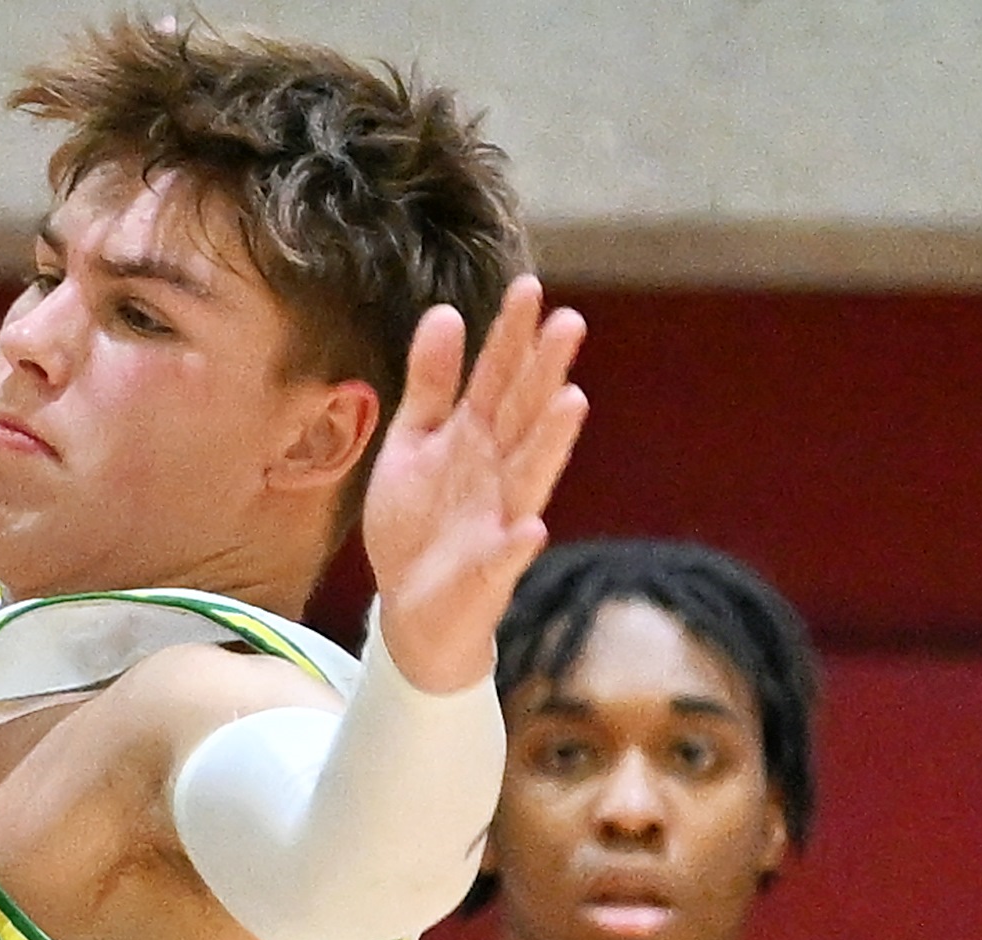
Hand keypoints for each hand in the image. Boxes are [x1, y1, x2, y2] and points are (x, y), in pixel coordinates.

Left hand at [360, 275, 589, 694]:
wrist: (409, 610)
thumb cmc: (418, 524)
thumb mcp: (414, 442)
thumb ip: (431, 383)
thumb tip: (447, 312)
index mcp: (475, 438)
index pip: (497, 378)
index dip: (511, 336)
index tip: (529, 286)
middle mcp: (496, 472)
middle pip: (522, 416)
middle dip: (544, 372)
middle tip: (570, 322)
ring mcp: (498, 521)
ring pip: (529, 476)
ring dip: (549, 442)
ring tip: (572, 402)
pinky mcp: (489, 573)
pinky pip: (506, 558)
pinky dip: (518, 545)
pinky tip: (533, 528)